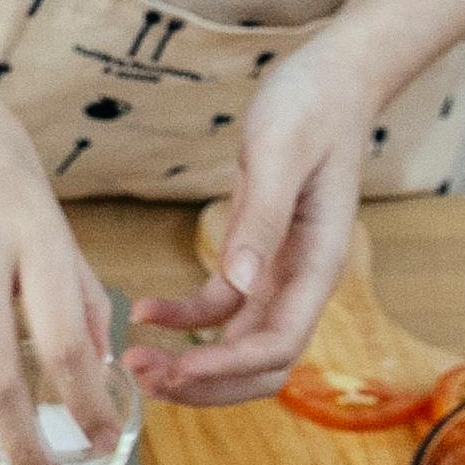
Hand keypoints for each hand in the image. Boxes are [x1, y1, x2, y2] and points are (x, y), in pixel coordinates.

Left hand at [132, 34, 391, 404]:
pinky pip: (218, 307)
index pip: (279, 345)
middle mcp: (301, 281)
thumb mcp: (280, 153)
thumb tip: (240, 284)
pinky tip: (142, 311)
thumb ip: (262, 218)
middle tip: (143, 381)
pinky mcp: (255, 255)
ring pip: (237, 345)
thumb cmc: (311, 107)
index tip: (175, 367)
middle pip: (260, 365)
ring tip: (135, 363)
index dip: (227, 367)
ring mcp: (278, 273)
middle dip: (205, 384)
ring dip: (190, 361)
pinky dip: (183, 318)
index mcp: (317, 265)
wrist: (330, 80)